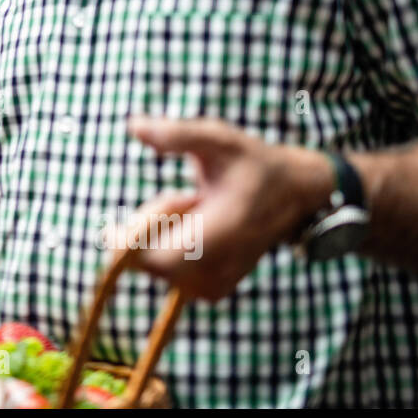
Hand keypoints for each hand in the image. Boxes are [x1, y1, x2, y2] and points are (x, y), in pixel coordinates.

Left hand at [122, 116, 333, 300]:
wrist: (292, 194)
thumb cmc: (251, 162)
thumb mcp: (218, 138)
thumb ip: (177, 133)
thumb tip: (133, 125)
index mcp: (223, 232)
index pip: (155, 258)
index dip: (129, 241)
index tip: (124, 217)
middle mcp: (219, 268)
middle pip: (146, 262)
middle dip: (149, 224)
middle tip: (186, 196)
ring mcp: (215, 285)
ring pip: (153, 267)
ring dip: (160, 234)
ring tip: (198, 209)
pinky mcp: (211, 291)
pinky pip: (166, 274)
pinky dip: (170, 247)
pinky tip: (198, 228)